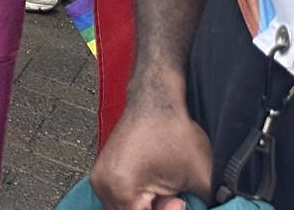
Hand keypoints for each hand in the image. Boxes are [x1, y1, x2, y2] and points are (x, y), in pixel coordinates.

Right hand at [89, 93, 212, 208]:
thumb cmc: (174, 131)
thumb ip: (200, 206)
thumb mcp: (200, 181)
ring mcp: (100, 179)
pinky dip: (138, 203)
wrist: (157, 101)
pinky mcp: (104, 174)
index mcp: (122, 188)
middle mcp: (103, 185)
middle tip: (177, 200)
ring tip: (169, 196)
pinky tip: (157, 192)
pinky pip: (119, 202)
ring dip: (146, 209)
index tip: (180, 204)